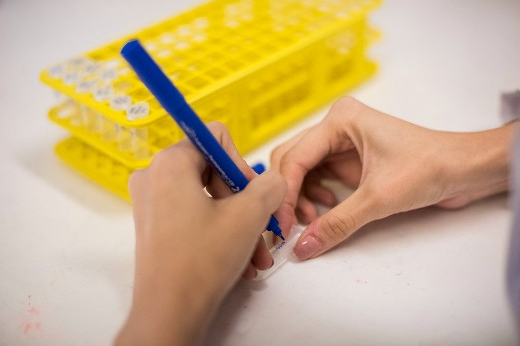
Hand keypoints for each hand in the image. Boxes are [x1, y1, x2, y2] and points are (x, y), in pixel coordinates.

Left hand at [115, 122, 286, 345]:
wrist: (169, 312)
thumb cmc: (202, 259)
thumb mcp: (249, 215)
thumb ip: (270, 185)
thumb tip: (273, 179)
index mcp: (170, 162)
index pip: (217, 138)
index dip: (242, 164)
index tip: (253, 195)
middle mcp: (154, 175)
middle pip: (214, 170)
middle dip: (244, 203)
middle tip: (262, 230)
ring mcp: (151, 201)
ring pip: (209, 198)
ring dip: (239, 224)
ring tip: (257, 255)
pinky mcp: (155, 224)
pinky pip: (195, 215)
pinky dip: (220, 232)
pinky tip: (241, 260)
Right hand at [271, 96, 514, 259]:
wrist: (463, 169)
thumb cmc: (429, 167)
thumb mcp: (378, 198)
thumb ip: (337, 223)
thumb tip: (303, 248)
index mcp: (340, 120)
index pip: (295, 157)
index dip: (285, 193)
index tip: (282, 223)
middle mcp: (336, 126)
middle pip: (290, 158)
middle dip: (288, 192)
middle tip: (289, 224)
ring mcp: (341, 141)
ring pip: (301, 168)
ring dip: (301, 195)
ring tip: (314, 218)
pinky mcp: (348, 157)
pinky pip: (317, 175)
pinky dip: (315, 193)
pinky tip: (327, 205)